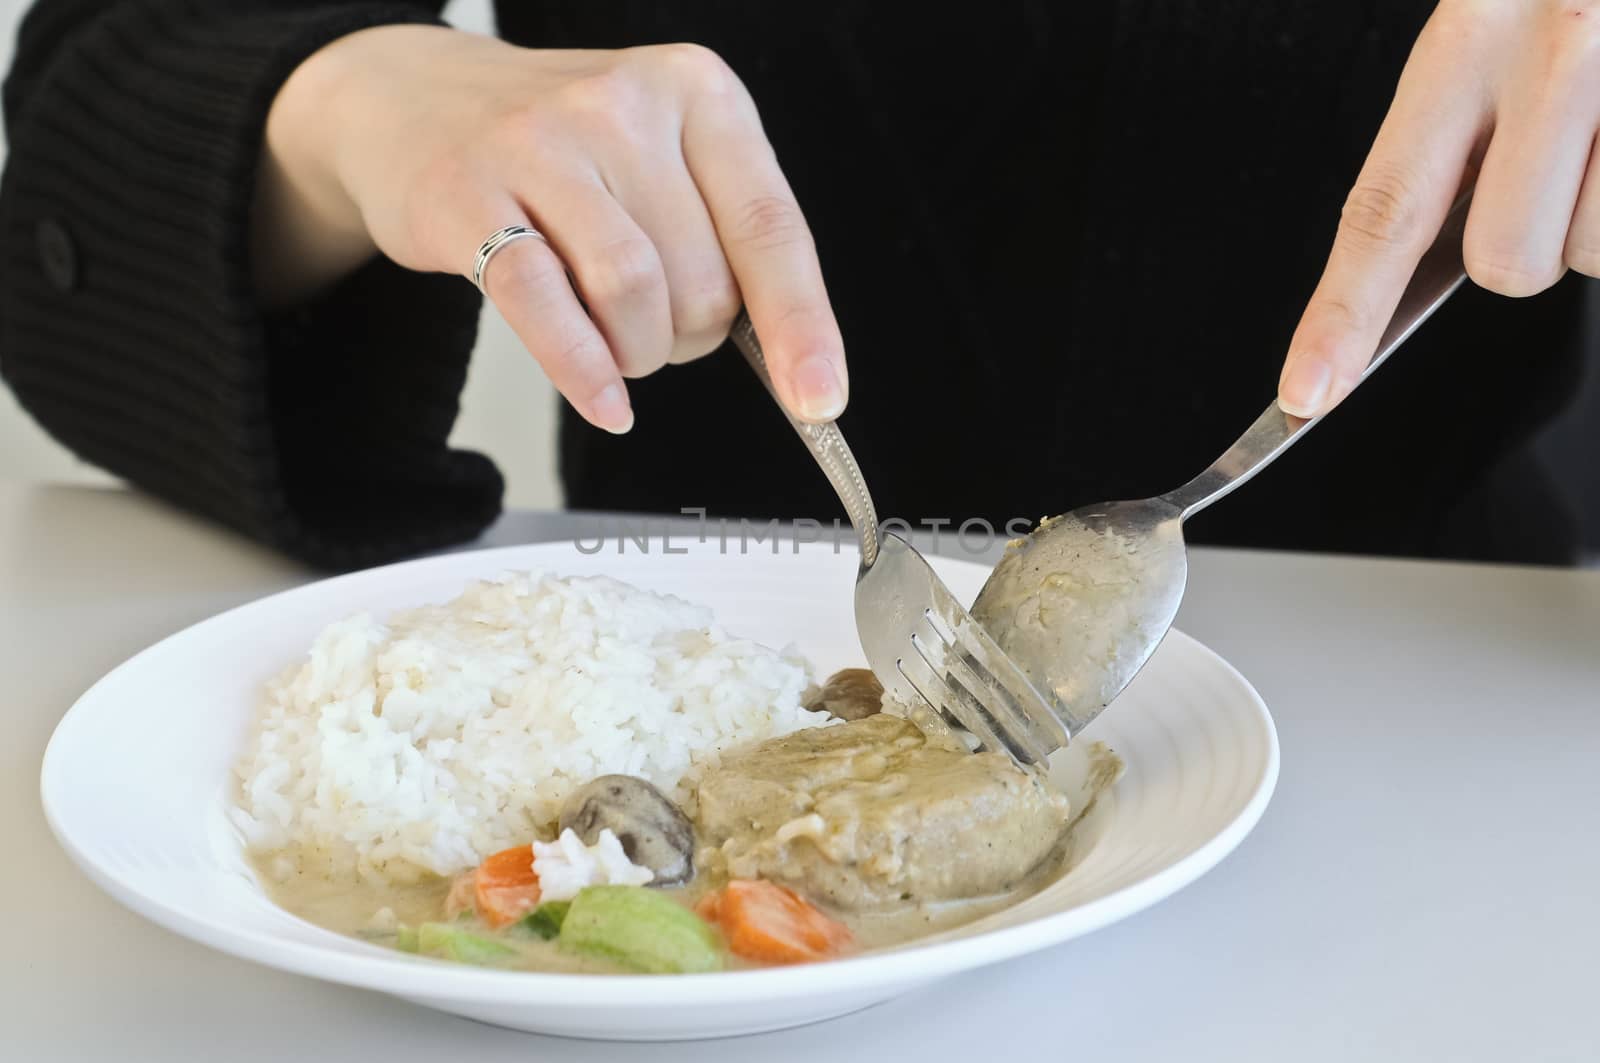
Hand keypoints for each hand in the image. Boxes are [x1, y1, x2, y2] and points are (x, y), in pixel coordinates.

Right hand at [253, 26, 846, 432]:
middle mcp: (626, 103)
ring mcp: (542, 143)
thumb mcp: (662, 157)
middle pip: (702, 279)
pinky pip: (544, 306)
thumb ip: (725, 237)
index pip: (772, 227)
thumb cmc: (560, 149)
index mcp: (698, 92)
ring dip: (638, 355)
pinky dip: (584, 370)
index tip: (822, 400)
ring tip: (618, 345)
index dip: (803, 326)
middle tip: (656, 326)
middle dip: (691, 337)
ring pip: (633, 296)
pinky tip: (602, 399)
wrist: (411, 99)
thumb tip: (795, 362)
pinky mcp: (468, 193)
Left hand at [1278, 0, 1599, 417]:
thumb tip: (1451, 257)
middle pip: (1510, 263)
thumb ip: (1462, 132)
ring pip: (1597, 253)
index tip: (1305, 393)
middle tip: (1565, 155)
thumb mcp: (1496, 21)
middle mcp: (1552, 55)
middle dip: (1535, 241)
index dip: (1341, 315)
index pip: (1384, 208)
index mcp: (1466, 42)